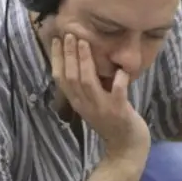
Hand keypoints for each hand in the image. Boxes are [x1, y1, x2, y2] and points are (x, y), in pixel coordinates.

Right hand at [50, 33, 148, 155]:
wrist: (126, 146)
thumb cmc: (110, 121)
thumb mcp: (91, 104)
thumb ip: (85, 87)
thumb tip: (81, 60)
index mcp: (77, 102)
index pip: (60, 79)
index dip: (56, 59)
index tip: (56, 40)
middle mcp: (85, 105)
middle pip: (71, 77)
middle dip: (69, 55)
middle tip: (69, 34)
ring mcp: (101, 109)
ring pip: (88, 83)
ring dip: (85, 62)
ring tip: (85, 42)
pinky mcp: (119, 111)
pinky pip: (117, 92)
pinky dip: (119, 80)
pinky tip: (120, 70)